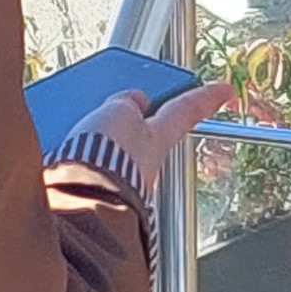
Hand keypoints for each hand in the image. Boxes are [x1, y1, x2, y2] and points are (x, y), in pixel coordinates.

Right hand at [65, 81, 232, 187]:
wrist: (78, 202)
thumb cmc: (105, 161)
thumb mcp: (116, 113)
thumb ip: (126, 101)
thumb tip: (133, 99)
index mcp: (159, 137)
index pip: (187, 110)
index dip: (207, 97)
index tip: (226, 89)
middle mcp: (147, 162)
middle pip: (146, 130)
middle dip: (131, 117)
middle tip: (117, 103)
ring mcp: (123, 182)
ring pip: (115, 152)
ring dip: (98, 142)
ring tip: (75, 132)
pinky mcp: (98, 196)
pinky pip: (91, 171)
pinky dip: (80, 161)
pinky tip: (64, 156)